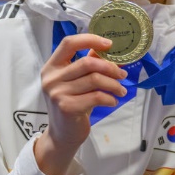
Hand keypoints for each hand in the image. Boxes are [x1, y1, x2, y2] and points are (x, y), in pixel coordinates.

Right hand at [34, 34, 126, 174]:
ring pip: (95, 79)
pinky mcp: (66, 107)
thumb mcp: (77, 81)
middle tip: (123, 74)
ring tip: (121, 90)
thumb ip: (89, 64)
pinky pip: (96, 96)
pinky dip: (110, 98)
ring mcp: (57, 93)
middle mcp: (51, 78)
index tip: (109, 44)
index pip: (69, 43)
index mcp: (52, 66)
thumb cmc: (73, 102)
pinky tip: (113, 101)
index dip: (90, 40)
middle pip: (87, 63)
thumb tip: (112, 50)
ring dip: (114, 84)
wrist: (63, 134)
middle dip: (110, 67)